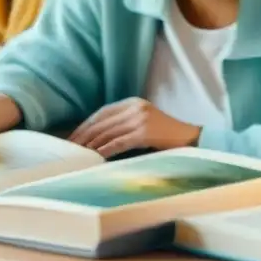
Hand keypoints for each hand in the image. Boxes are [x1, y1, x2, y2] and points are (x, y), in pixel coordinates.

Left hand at [68, 97, 200, 156]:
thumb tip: (96, 139)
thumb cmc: (166, 135)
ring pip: (108, 133)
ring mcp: (140, 119)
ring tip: (79, 155)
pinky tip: (96, 157)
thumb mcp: (143, 123)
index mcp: (133, 102)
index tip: (72, 138)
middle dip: (83, 136)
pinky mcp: (145, 132)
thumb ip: (123, 125)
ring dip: (91, 145)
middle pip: (101, 122)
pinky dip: (105, 150)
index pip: (101, 113)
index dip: (85, 125)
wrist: (191, 139)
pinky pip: (119, 142)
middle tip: (69, 149)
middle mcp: (135, 107)